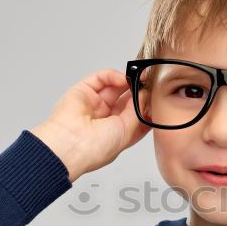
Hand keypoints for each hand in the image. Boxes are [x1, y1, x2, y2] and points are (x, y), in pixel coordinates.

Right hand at [30, 68, 150, 181]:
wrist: (70, 145)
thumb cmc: (95, 148)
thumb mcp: (127, 131)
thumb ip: (138, 111)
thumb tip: (145, 95)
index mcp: (115, 132)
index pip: (135, 115)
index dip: (145, 105)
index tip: (156, 97)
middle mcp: (104, 118)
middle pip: (126, 99)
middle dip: (139, 90)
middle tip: (150, 82)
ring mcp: (93, 104)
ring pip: (113, 87)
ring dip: (128, 81)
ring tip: (139, 77)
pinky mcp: (82, 91)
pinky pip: (100, 78)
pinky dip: (113, 76)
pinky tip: (122, 79)